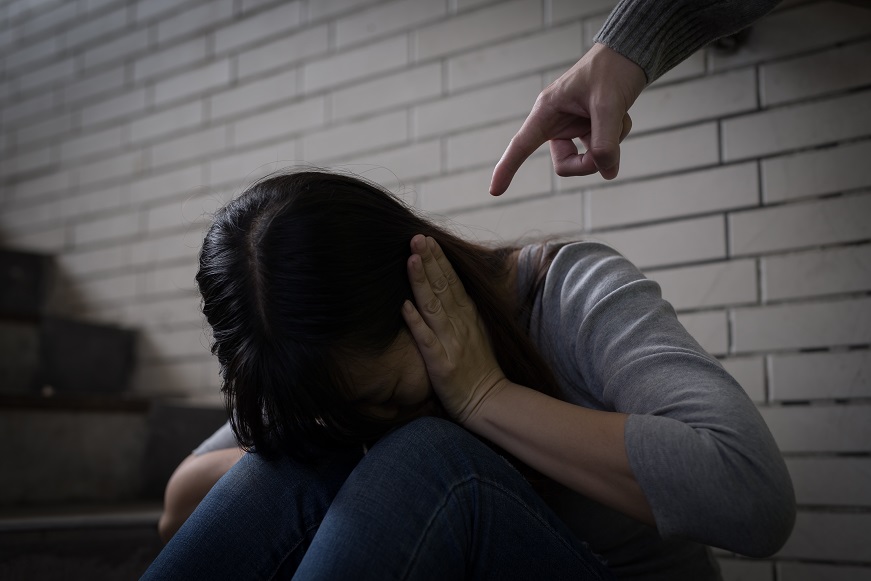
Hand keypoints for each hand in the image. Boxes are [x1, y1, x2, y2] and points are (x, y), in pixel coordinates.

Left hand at [401, 235, 507, 423]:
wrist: (490, 402)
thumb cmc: (480, 368)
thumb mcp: (478, 331)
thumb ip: (464, 310)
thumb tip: (451, 288)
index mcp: (468, 316)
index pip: (452, 281)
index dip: (439, 260)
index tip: (426, 239)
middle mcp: (460, 324)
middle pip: (442, 287)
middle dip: (429, 261)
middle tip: (415, 237)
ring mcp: (451, 343)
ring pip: (433, 306)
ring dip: (421, 282)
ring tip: (410, 259)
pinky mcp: (441, 364)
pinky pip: (426, 340)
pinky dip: (416, 323)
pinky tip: (404, 306)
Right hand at [490, 43, 646, 194]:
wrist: (629, 53)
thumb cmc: (612, 70)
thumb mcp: (610, 105)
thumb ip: (605, 142)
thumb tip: (608, 172)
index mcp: (547, 110)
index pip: (522, 144)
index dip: (507, 168)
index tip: (494, 191)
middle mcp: (557, 121)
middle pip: (566, 164)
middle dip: (591, 160)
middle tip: (611, 146)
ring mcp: (573, 127)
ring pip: (587, 159)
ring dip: (610, 144)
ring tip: (619, 118)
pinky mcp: (589, 128)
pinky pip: (602, 148)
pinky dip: (618, 135)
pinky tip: (622, 115)